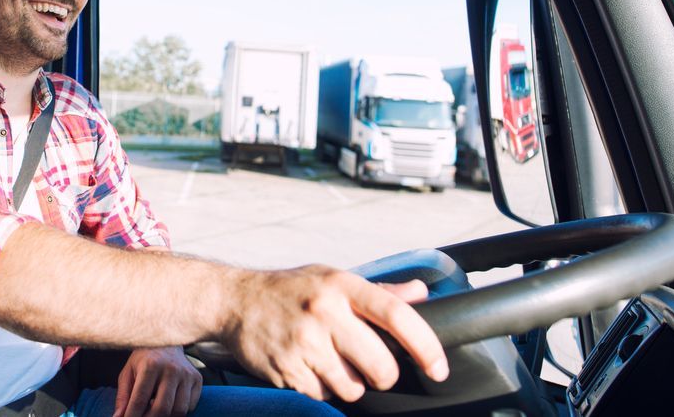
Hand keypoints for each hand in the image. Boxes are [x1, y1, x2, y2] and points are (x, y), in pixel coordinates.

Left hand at [113, 346, 202, 416]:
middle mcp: (171, 369)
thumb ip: (123, 396)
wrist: (167, 341)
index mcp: (151, 365)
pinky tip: (169, 404)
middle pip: (161, 409)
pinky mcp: (197, 379)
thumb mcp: (128, 372)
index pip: (140, 400)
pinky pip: (190, 406)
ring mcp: (186, 374)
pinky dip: (178, 411)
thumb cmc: (144, 359)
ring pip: (179, 411)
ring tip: (155, 412)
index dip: (132, 416)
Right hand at [224, 266, 447, 402]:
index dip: (426, 345)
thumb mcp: (333, 278)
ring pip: (353, 387)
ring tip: (329, 359)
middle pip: (381, 366)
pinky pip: (323, 395)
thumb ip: (379, 291)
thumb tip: (421, 292)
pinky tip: (306, 365)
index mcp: (341, 285)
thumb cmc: (291, 289)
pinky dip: (321, 387)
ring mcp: (304, 343)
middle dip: (383, 375)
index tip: (438, 367)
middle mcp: (324, 312)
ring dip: (349, 382)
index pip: (397, 315)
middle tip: (369, 364)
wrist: (235, 300)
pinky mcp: (287, 369)